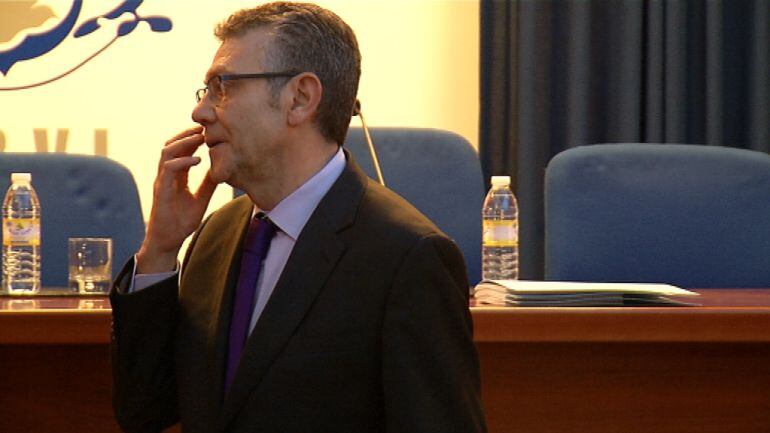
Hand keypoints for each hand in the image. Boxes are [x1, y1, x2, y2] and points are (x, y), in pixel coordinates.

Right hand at [136, 126, 217, 272]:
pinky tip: (197, 160)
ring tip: (200, 137)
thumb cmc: (181, 222)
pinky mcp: (160, 191)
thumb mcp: (200, 199)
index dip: (191, 139)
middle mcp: (166, 176)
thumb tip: (221, 169)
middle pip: (170, 145)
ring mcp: (162, 182)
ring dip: (184, 142)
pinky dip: (182, 161)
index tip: (208, 132)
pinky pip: (168, 170)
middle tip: (205, 128)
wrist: (168, 241)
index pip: (180, 150)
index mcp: (175, 176)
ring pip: (167, 152)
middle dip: (186, 134)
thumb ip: (208, 184)